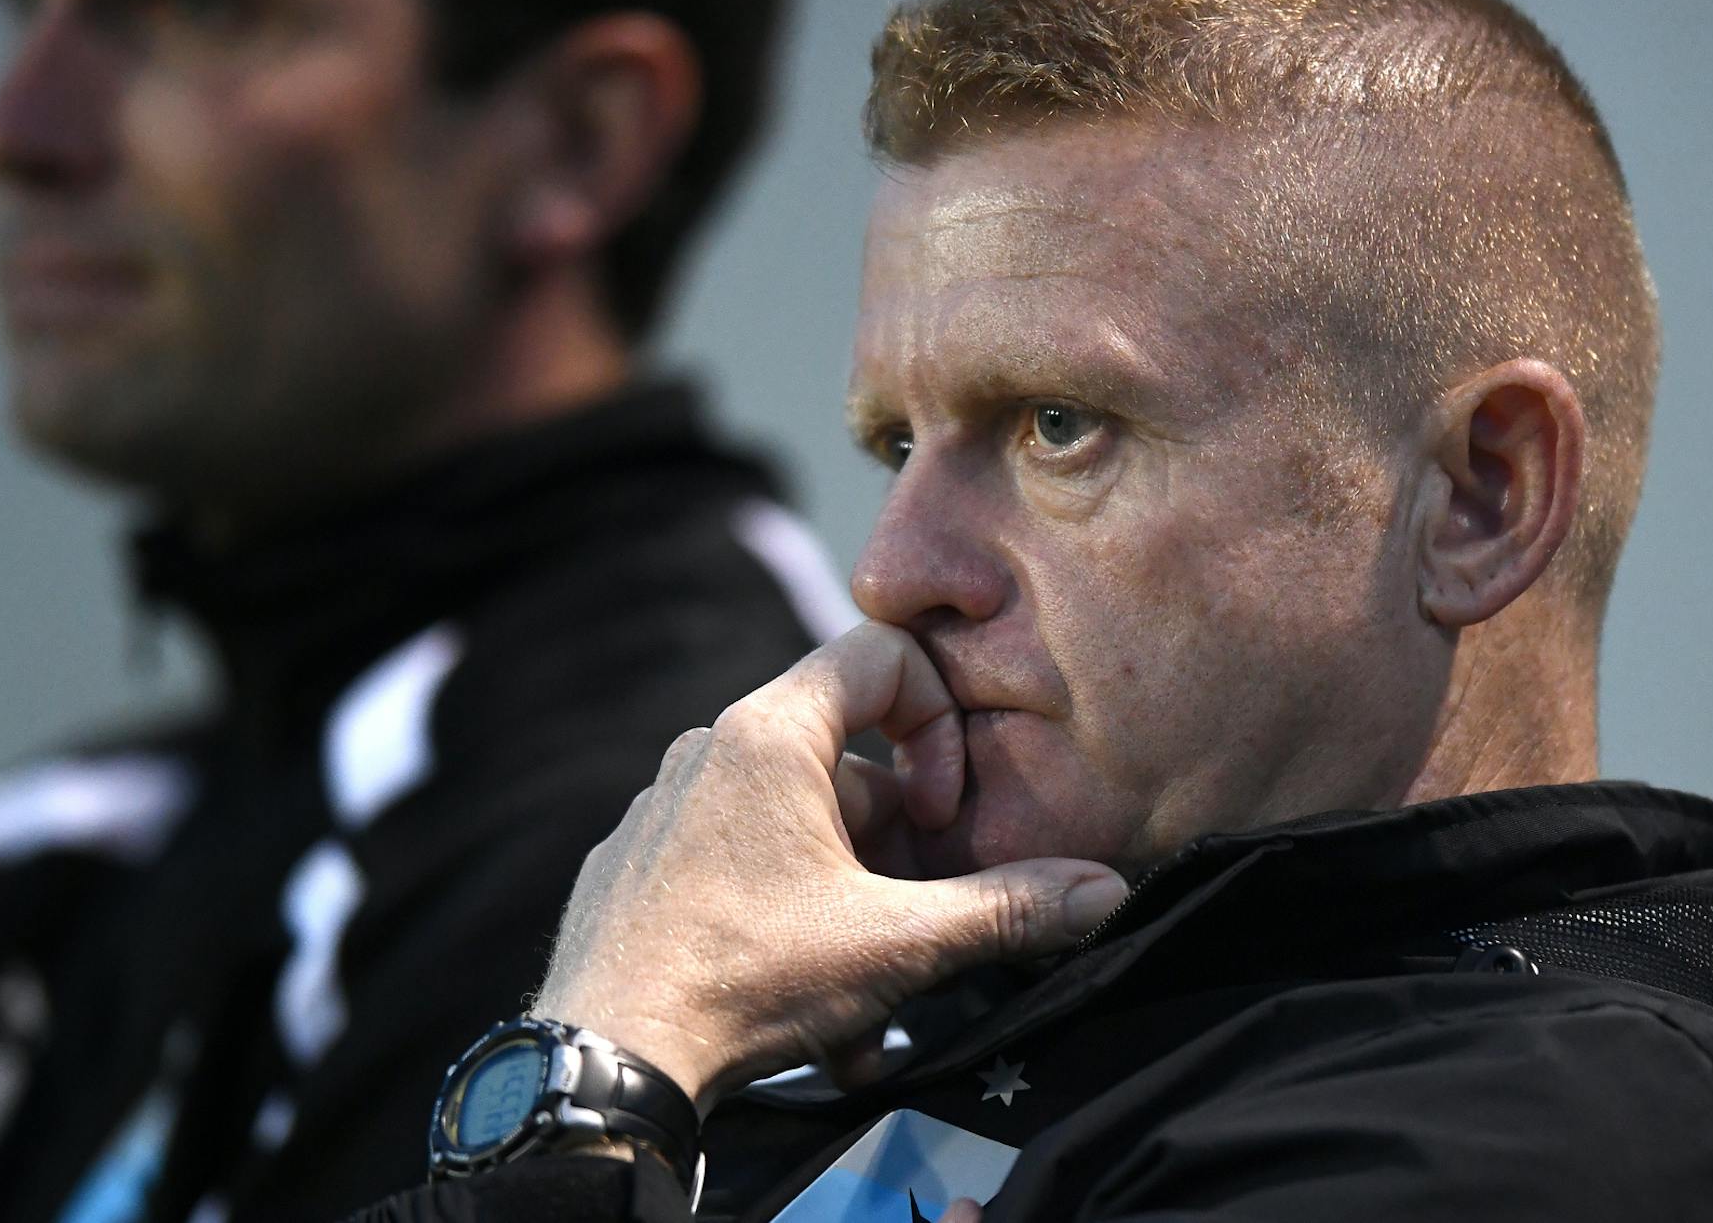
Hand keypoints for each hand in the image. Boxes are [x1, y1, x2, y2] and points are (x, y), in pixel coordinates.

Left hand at [528, 622, 1127, 1110]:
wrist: (606, 1059)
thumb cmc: (747, 978)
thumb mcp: (896, 944)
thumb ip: (1006, 909)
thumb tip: (1105, 891)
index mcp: (768, 733)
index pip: (881, 654)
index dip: (938, 721)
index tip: (943, 810)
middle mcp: (707, 750)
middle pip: (844, 761)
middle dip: (899, 843)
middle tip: (919, 916)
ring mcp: (663, 807)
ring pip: (795, 828)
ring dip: (851, 898)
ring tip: (871, 992)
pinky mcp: (636, 866)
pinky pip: (735, 866)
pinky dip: (784, 918)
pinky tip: (802, 1006)